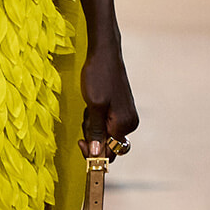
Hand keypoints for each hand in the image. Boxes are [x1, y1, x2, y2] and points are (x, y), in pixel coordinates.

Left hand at [79, 42, 138, 157]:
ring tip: (89, 107)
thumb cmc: (98, 77)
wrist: (104, 54)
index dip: (93, 152)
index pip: (110, 153)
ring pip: (105, 134)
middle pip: (107, 145)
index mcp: (125, 125)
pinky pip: (106, 123)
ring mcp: (126, 116)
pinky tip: (92, 104)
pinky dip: (96, 118)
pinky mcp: (120, 110)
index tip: (80, 142)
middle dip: (93, 136)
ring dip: (93, 125)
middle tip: (87, 117)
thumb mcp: (94, 107)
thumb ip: (96, 132)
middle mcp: (129, 124)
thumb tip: (97, 155)